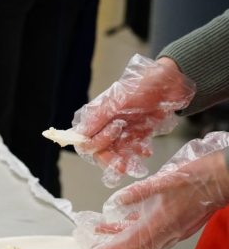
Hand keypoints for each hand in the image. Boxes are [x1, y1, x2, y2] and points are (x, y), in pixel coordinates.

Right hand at [71, 54, 195, 186]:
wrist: (170, 82)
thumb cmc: (142, 86)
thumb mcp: (117, 101)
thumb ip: (97, 119)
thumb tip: (78, 136)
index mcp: (96, 117)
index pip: (86, 140)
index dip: (97, 143)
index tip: (115, 132)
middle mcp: (105, 125)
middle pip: (101, 150)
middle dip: (112, 159)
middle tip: (124, 167)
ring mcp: (121, 130)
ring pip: (116, 153)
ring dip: (126, 158)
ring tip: (138, 158)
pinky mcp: (136, 133)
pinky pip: (132, 149)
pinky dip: (138, 152)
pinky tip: (146, 151)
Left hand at [75, 133, 228, 248]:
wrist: (223, 179)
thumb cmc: (196, 179)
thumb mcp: (162, 182)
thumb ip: (137, 193)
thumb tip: (117, 201)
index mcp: (160, 225)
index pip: (128, 245)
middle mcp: (166, 232)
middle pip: (134, 248)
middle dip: (113, 248)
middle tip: (95, 245)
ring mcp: (173, 230)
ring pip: (142, 240)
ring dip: (122, 237)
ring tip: (102, 229)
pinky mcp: (178, 224)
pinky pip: (152, 232)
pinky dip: (136, 229)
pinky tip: (125, 219)